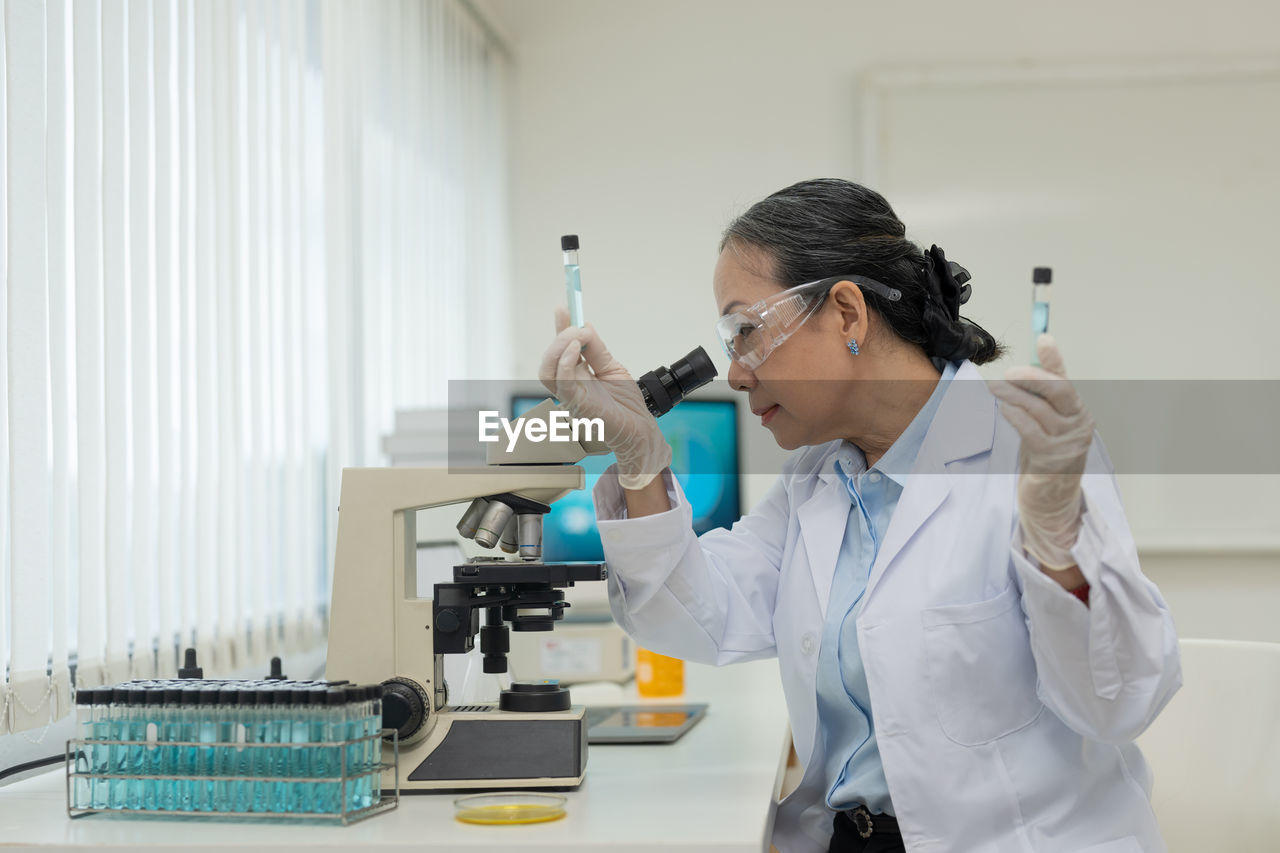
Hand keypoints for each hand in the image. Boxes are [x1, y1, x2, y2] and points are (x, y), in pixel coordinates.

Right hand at [538, 307, 671, 489]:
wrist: (640, 429)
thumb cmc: (627, 407)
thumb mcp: (613, 368)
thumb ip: (597, 350)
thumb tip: (586, 326)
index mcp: (578, 377)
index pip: (562, 349)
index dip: (560, 328)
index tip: (563, 308)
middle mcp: (570, 386)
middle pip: (550, 357)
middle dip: (561, 334)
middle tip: (577, 325)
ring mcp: (571, 396)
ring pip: (547, 370)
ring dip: (559, 347)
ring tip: (577, 336)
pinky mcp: (578, 404)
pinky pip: (561, 382)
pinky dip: (565, 362)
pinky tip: (576, 349)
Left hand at [990, 334, 1095, 569]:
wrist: (1051, 500)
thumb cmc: (1045, 456)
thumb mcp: (1044, 423)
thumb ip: (1040, 395)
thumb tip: (1032, 360)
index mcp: (1076, 411)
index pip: (1065, 379)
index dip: (1054, 359)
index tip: (1043, 339)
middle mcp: (1078, 424)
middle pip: (1059, 390)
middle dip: (1032, 376)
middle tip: (1008, 372)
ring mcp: (1068, 443)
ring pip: (1041, 409)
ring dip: (1015, 395)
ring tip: (996, 388)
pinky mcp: (1053, 460)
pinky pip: (1033, 431)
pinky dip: (1017, 416)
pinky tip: (1004, 409)